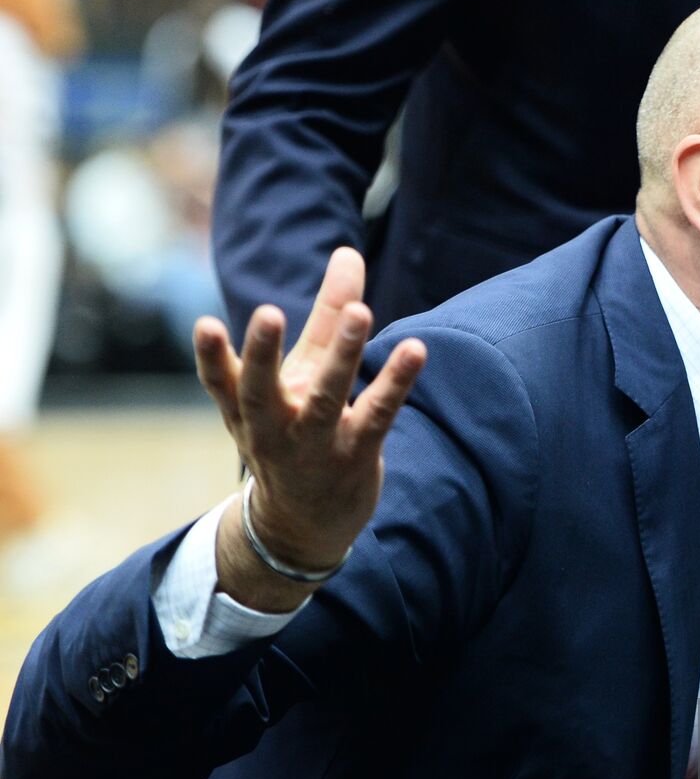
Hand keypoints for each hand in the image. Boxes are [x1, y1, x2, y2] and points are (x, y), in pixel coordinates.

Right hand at [194, 248, 425, 607]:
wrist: (306, 525)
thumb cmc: (299, 430)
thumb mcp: (301, 375)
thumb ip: (327, 314)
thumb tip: (350, 252)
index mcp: (247, 409)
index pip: (222, 383)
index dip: (210, 356)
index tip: (205, 325)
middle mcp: (274, 428)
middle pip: (262, 391)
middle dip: (262, 353)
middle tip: (267, 312)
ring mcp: (315, 445)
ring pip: (325, 399)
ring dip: (342, 356)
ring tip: (359, 312)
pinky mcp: (358, 454)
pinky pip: (378, 415)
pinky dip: (395, 383)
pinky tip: (415, 349)